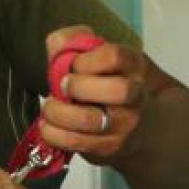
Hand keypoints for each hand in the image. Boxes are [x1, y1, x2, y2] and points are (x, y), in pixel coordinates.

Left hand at [36, 27, 149, 161]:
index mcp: (133, 66)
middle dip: (78, 86)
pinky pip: (77, 142)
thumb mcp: (102, 57)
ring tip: (49, 107)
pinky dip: (54, 134)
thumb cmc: (111, 83)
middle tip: (61, 86)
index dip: (86, 60)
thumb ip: (76, 42)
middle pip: (116, 89)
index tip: (73, 65)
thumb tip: (57, 43)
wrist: (141, 126)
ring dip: (59, 112)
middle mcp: (135, 95)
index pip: (114, 57)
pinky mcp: (109, 147)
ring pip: (90, 119)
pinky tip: (47, 126)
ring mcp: (124, 124)